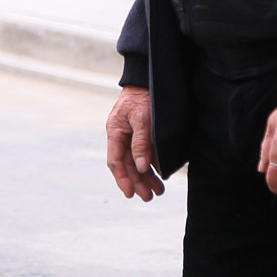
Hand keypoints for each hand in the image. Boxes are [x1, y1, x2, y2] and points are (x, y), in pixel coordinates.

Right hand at [106, 87, 165, 201]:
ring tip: (159, 191)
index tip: (131, 194)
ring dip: (147, 177)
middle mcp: (122, 136)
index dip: (123, 179)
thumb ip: (141, 143)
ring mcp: (132, 135)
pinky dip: (153, 166)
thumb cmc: (143, 96)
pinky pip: (146, 154)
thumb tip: (142, 167)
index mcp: (115, 132)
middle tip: (149, 198)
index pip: (116, 161)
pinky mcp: (144, 133)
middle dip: (138, 182)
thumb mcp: (142, 118)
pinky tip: (161, 175)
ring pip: (138, 161)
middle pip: (128, 165)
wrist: (149, 78)